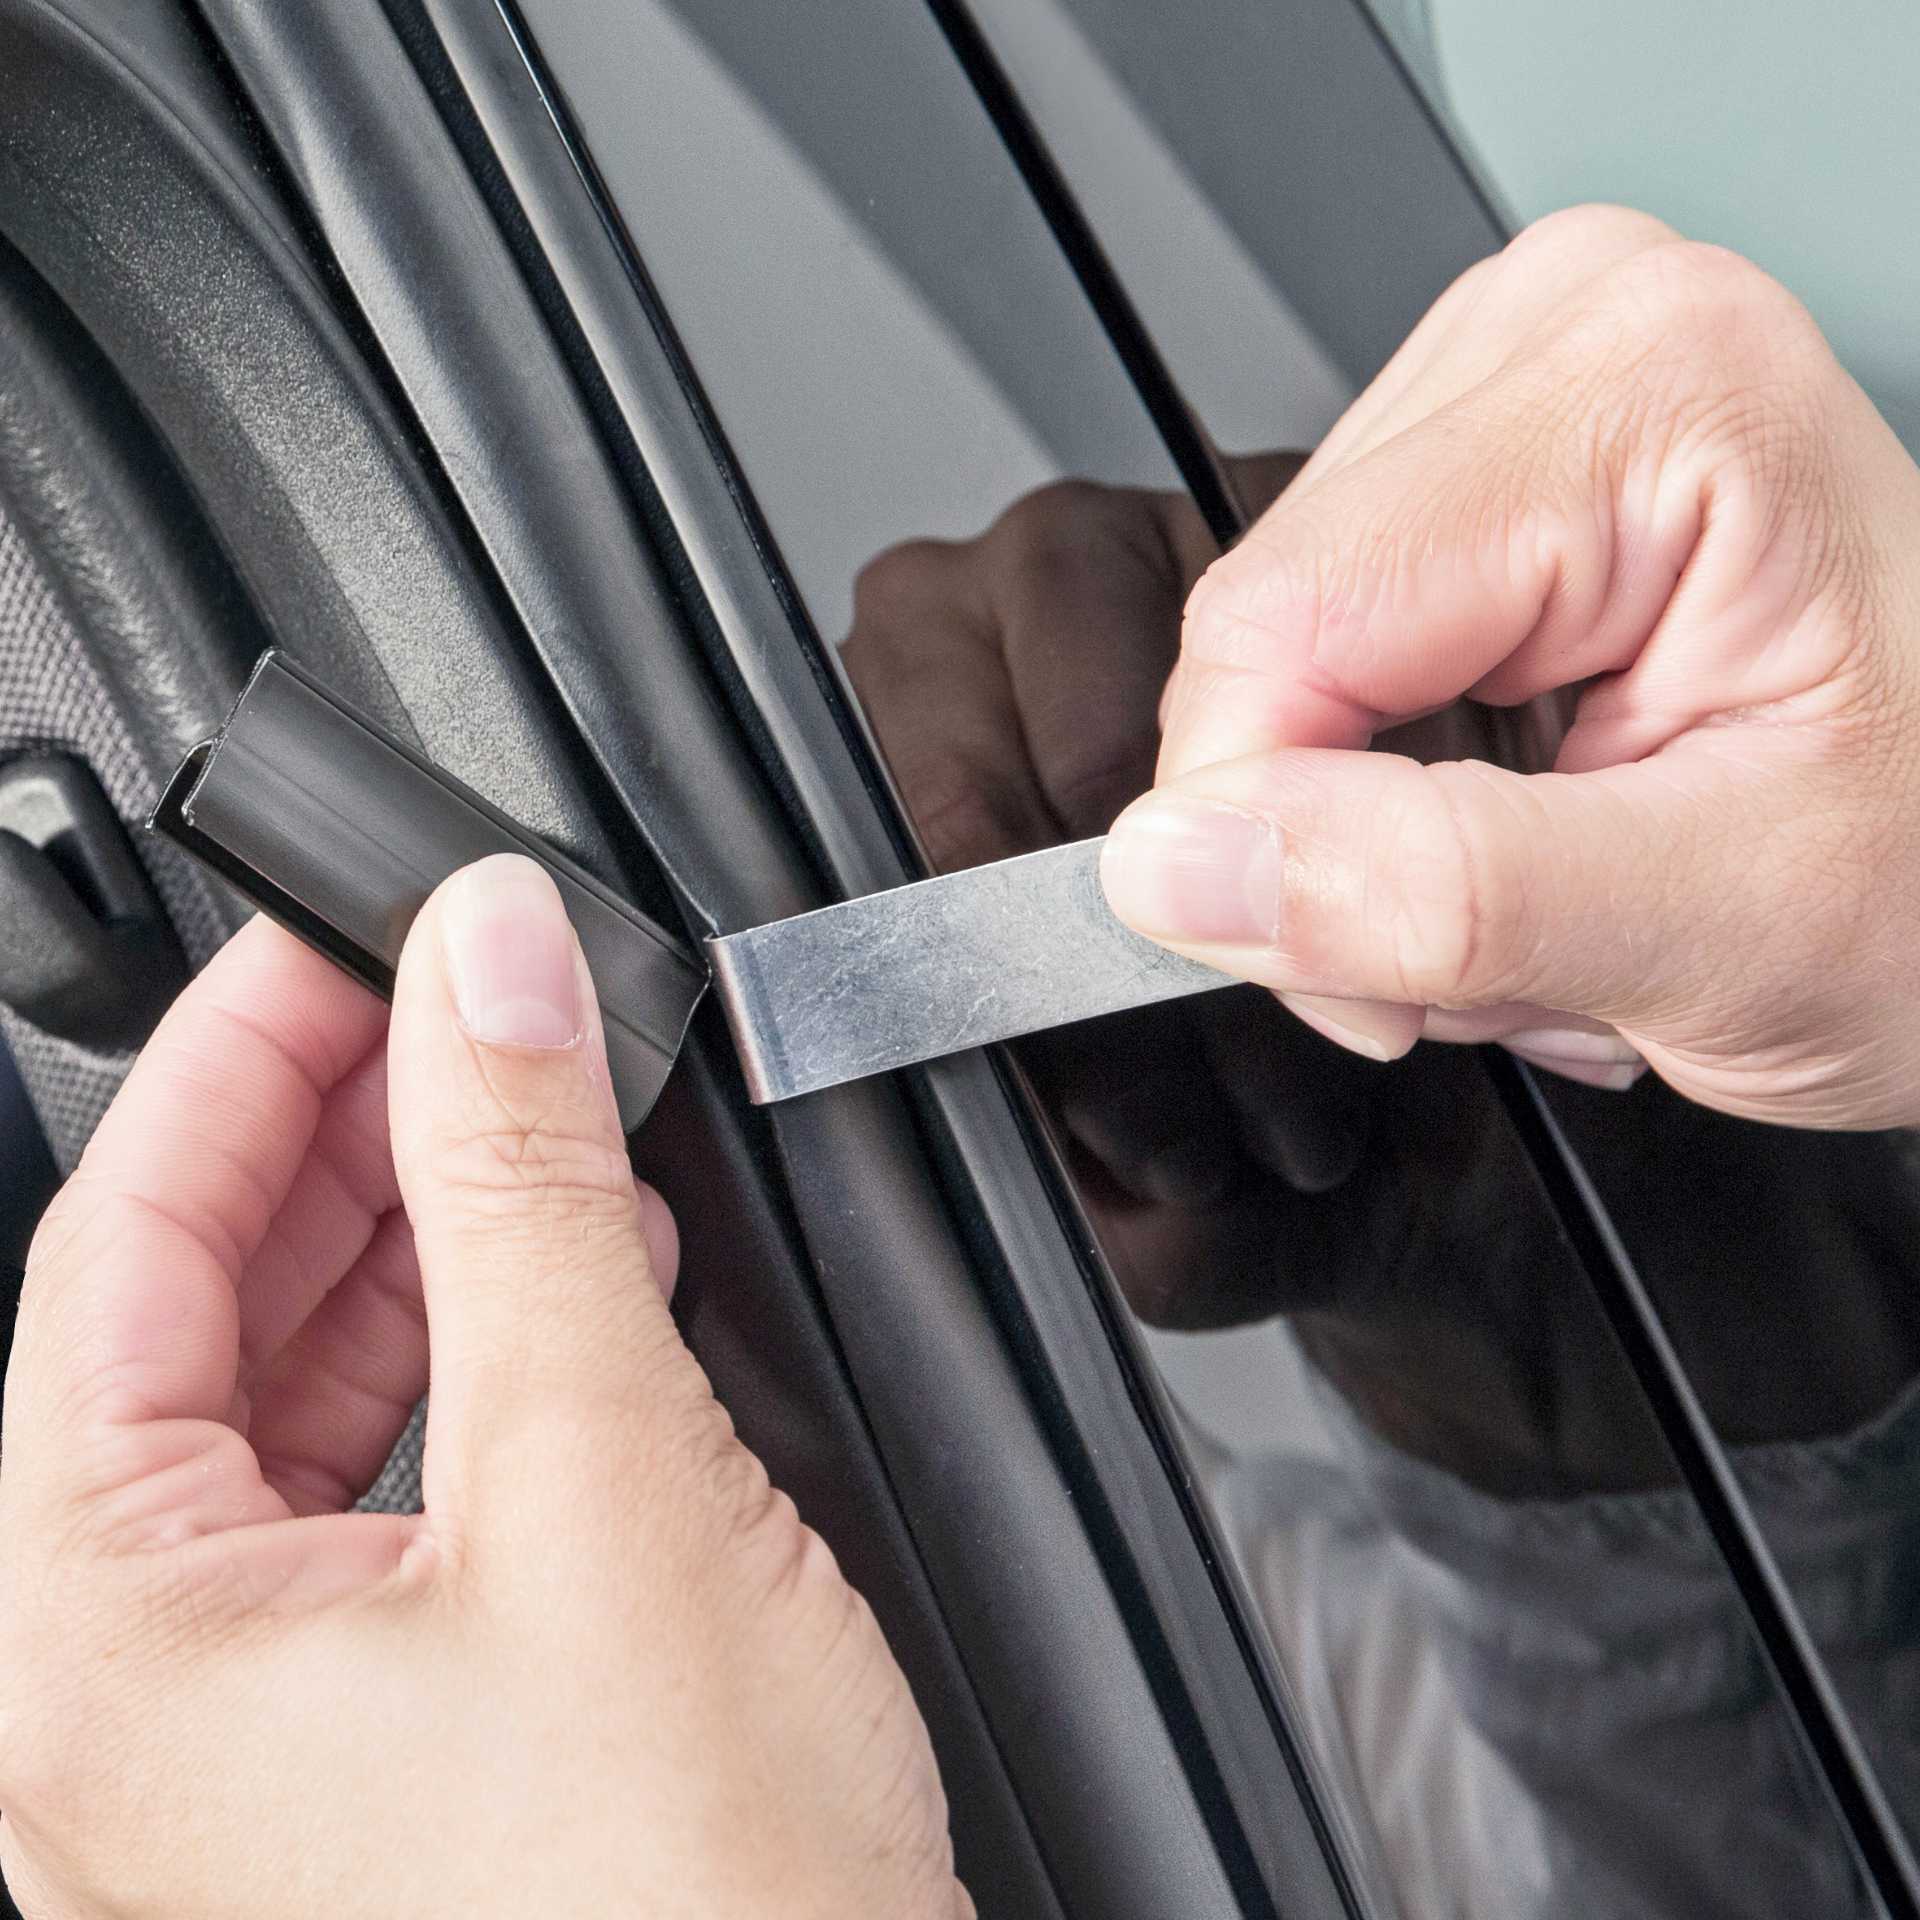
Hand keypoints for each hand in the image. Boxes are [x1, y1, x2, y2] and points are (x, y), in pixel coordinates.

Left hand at [0, 859, 965, 1918]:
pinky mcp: (387, 1741)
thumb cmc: (691, 1915)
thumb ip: (523, 1186)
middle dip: (331, 1140)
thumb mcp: (601, 1477)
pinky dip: (466, 1365)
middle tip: (439, 1003)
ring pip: (292, 1409)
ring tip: (520, 1123)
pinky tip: (563, 1288)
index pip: (107, 1262)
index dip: (226, 1068)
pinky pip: (379, 1496)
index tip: (328, 945)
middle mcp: (138, 1713)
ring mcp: (262, 1739)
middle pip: (192, 1329)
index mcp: (101, 1657)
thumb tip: (483, 963)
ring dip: (414, 1244)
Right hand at [1101, 204, 1919, 1128]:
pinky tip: (1519, 827)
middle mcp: (1566, 339)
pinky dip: (1391, 792)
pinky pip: (1322, 657)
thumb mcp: (1720, 927)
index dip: (1266, 840)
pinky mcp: (1477, 468)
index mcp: (1647, 393)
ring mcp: (1515, 391)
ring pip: (1277, 666)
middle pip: (1265, 641)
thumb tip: (1184, 863)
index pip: (1276, 626)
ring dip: (1372, 837)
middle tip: (1503, 949)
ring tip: (1545, 889)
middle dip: (1340, 849)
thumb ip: (1442, 891)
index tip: (1370, 979)